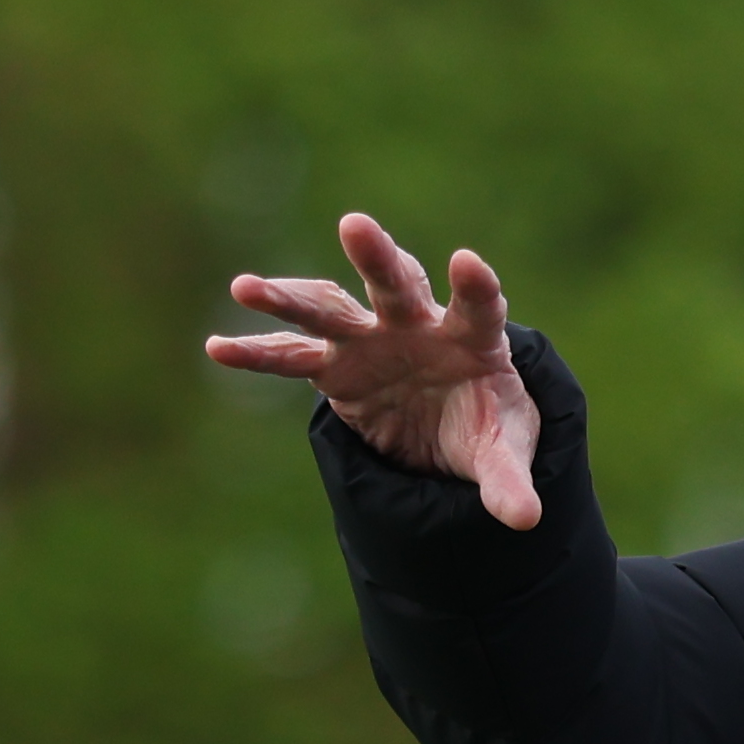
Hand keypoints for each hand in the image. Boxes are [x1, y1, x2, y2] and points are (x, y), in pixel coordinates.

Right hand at [198, 212, 544, 527]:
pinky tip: (218, 348)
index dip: (475, 287)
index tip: (467, 263)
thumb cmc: (484, 429)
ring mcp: (370, 339)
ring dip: (290, 297)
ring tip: (244, 287)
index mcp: (472, 337)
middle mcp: (417, 324)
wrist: (449, 432)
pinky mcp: (335, 366)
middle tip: (354, 224)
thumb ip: (509, 481)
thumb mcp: (501, 455)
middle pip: (397, 284)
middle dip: (376, 257)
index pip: (479, 306)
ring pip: (331, 309)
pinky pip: (291, 357)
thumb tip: (525, 520)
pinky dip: (257, 353)